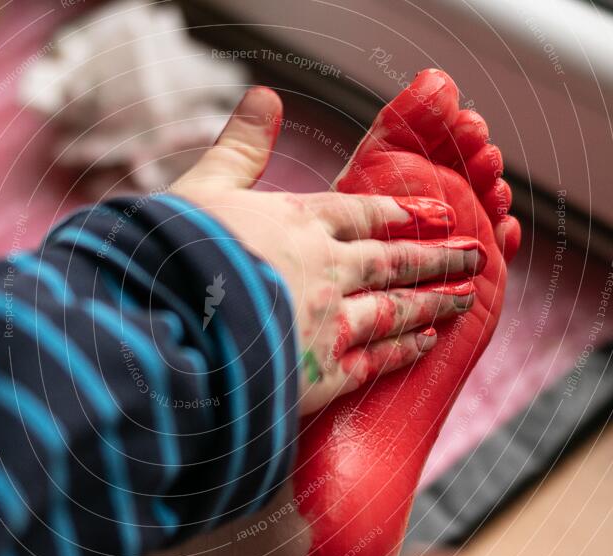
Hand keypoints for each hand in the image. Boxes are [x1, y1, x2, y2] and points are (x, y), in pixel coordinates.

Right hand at [172, 87, 482, 415]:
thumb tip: (265, 95)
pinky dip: (401, 350)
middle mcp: (326, 268)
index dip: (402, 210)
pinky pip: (373, 360)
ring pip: (396, 307)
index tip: (439, 210)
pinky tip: (424, 343)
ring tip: (463, 297)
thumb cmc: (174, 253)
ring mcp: (328, 321)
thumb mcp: (202, 186)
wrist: (167, 326)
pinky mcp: (320, 372)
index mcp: (297, 222)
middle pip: (394, 258)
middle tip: (476, 254)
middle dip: (438, 255)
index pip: (363, 212)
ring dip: (433, 300)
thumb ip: (240, 146)